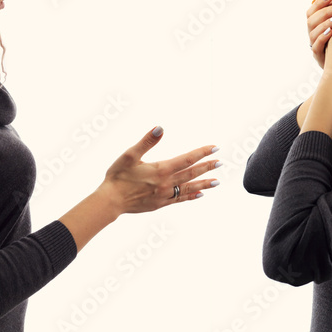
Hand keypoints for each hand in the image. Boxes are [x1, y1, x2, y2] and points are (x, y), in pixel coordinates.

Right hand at [96, 126, 220, 214]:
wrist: (110, 201)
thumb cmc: (118, 176)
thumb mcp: (130, 155)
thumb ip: (147, 141)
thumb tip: (160, 127)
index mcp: (161, 169)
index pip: (187, 159)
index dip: (202, 152)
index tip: (215, 148)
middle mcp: (166, 183)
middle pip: (191, 173)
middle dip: (207, 167)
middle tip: (220, 163)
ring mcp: (164, 195)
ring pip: (189, 188)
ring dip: (204, 183)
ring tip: (217, 181)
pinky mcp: (160, 204)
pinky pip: (180, 199)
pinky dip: (191, 196)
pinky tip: (199, 194)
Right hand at [306, 0, 331, 69]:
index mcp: (319, 27)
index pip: (312, 11)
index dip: (319, 3)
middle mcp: (314, 36)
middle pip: (310, 20)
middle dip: (324, 12)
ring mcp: (315, 46)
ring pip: (312, 33)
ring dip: (324, 23)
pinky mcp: (319, 57)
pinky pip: (316, 47)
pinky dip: (322, 38)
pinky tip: (331, 32)